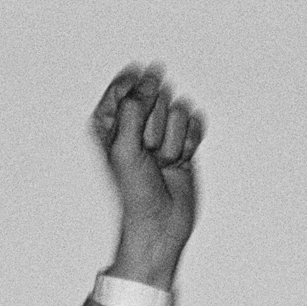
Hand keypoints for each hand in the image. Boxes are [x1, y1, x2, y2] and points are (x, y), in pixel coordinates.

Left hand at [94, 62, 202, 289]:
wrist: (160, 223)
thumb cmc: (135, 193)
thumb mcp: (123, 147)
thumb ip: (133, 108)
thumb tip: (149, 81)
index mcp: (112, 118)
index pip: (127, 85)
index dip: (136, 103)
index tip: (136, 127)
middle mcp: (136, 119)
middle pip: (156, 95)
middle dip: (156, 127)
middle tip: (149, 154)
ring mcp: (162, 128)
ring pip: (178, 110)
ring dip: (172, 141)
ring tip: (162, 163)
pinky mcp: (183, 139)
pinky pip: (194, 124)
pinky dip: (188, 145)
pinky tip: (177, 163)